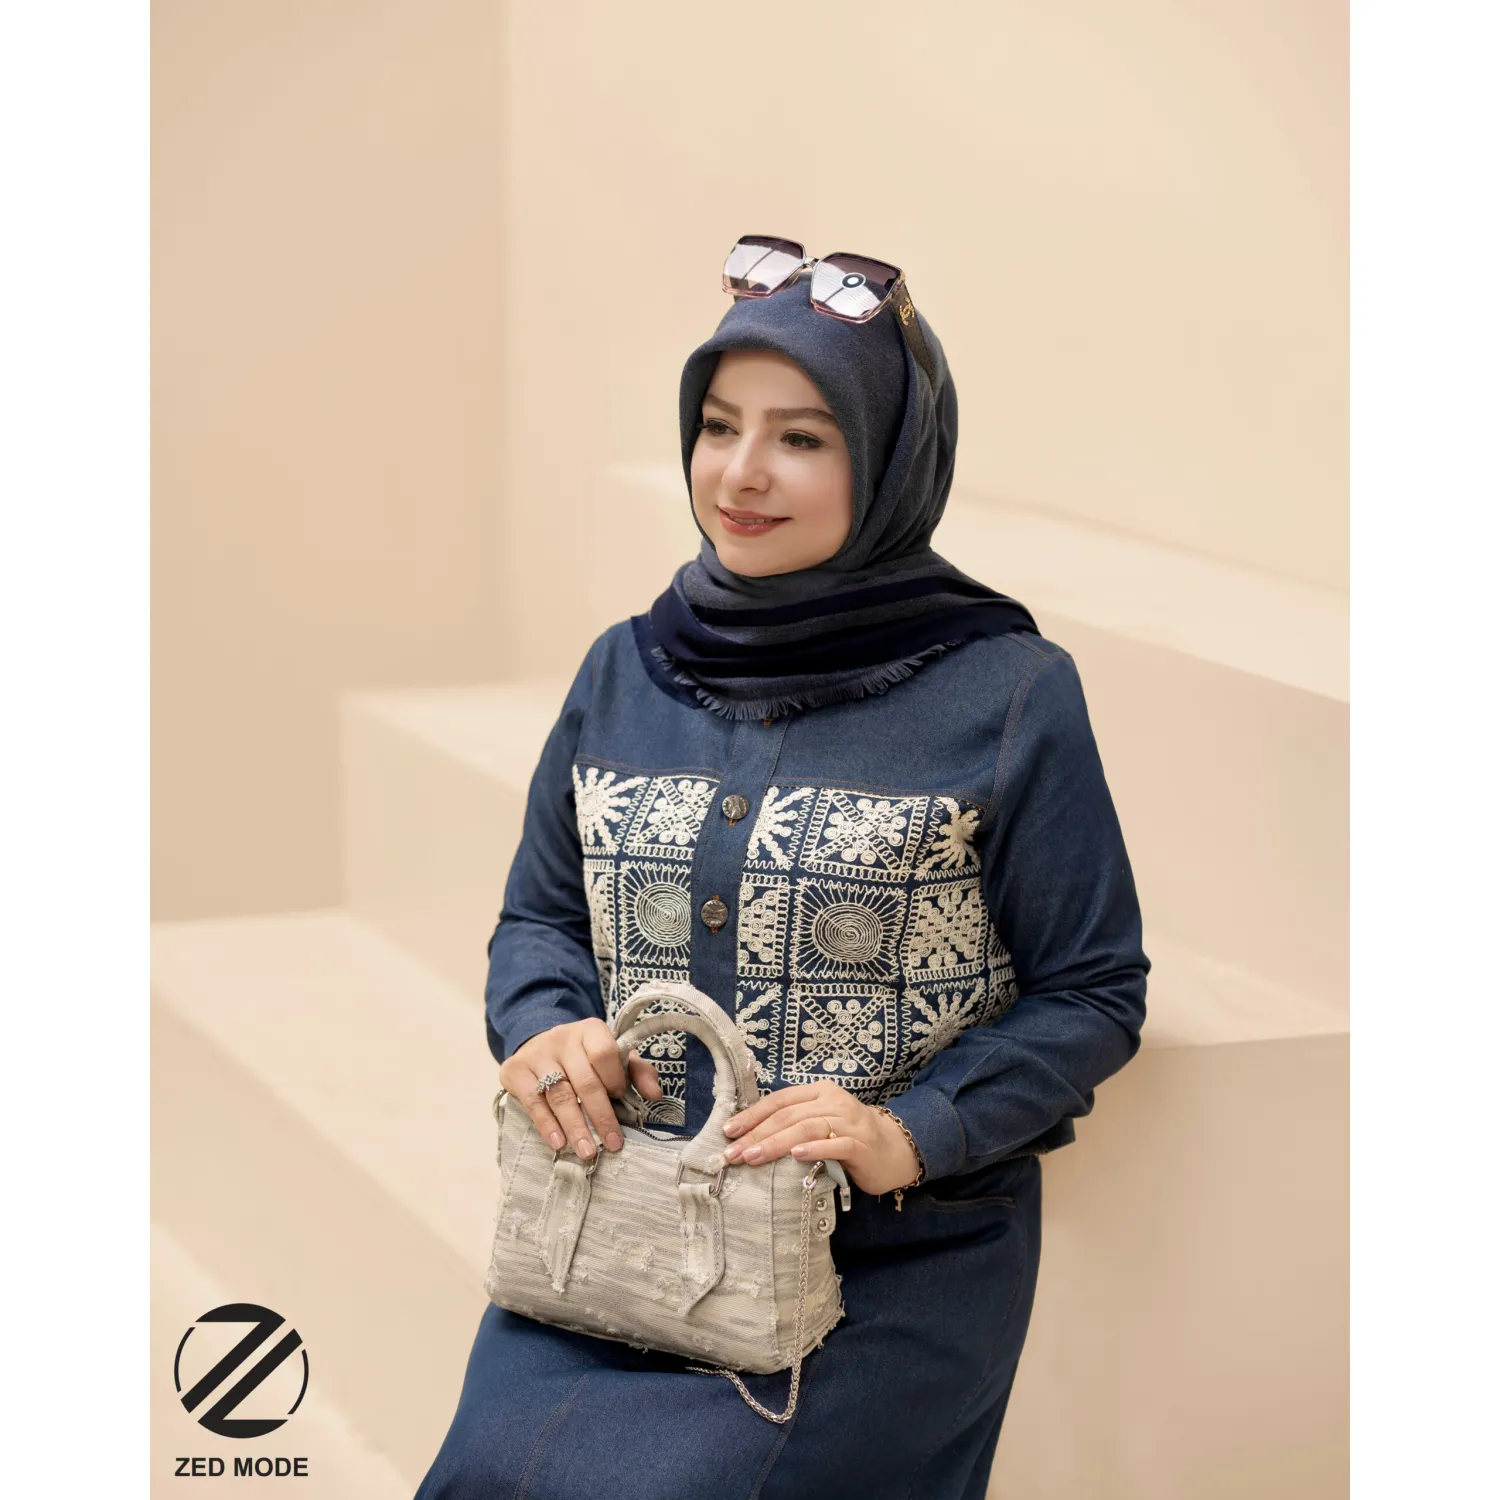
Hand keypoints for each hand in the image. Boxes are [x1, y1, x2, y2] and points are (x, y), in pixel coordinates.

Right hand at [498, 1018, 661, 1160]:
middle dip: (601, 1116)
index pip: (604, 1051)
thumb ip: (637, 1071)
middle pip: (584, 1080)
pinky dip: (546, 1124)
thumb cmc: (583, 1056)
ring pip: (559, 1094)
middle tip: (613, 1144)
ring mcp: (536, 1054)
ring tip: (587, 1151)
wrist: (539, 1043)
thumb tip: (655, 1094)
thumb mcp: (612, 1056)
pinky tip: (558, 1142)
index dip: (614, 1078)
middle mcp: (562, 1038)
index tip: (621, 1099)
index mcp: (590, 1030)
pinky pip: (533, 1101)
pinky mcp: (515, 1070)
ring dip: (575, 1126)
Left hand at [720, 1082, 920, 1195]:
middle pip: (789, 1115)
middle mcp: (834, 1102)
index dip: (752, 1115)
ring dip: (776, 1143)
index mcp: (820, 1092)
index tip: (729, 1132)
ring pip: (807, 1128)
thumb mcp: (820, 1122)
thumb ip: (794, 1122)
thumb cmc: (848, 1137)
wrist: (893, 1150)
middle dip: (757, 1134)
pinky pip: (835, 1144)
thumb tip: (750, 1136)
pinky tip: (796, 1156)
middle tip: (734, 1153)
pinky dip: (815, 1149)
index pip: (780, 1100)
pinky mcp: (861, 1145)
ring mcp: (849, 1122)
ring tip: (753, 1157)